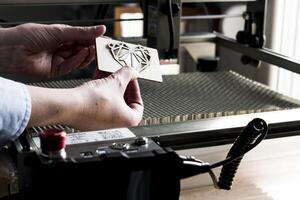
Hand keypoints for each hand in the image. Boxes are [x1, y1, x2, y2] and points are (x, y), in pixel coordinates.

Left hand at [0, 23, 105, 76]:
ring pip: (79, 59)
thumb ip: (82, 32)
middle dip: (92, 47)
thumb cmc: (29, 36)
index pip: (83, 38)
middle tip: (101, 45)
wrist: (13, 50)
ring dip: (87, 54)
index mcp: (63, 36)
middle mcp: (62, 48)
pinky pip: (72, 66)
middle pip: (83, 49)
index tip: (104, 38)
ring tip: (92, 49)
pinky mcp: (57, 70)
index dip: (94, 38)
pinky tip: (82, 53)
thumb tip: (100, 29)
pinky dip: (78, 60)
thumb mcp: (60, 31)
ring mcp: (60, 59)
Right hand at [28, 66, 143, 129]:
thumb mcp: (116, 81)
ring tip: (107, 74)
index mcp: (129, 120)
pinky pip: (100, 104)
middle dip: (121, 85)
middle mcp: (117, 125)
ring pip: (111, 101)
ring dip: (110, 86)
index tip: (131, 79)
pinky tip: (97, 79)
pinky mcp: (91, 119)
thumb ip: (128, 74)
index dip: (135, 88)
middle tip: (119, 75)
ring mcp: (103, 123)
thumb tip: (132, 71)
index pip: (139, 104)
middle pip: (124, 101)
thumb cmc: (92, 101)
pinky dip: (101, 92)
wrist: (69, 106)